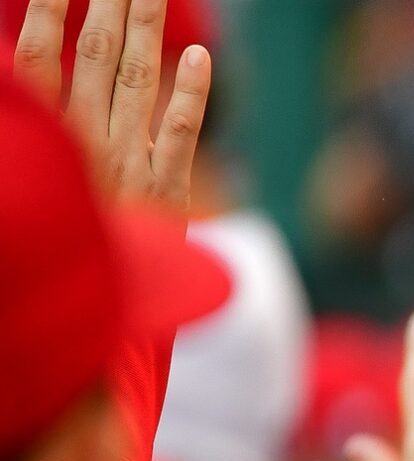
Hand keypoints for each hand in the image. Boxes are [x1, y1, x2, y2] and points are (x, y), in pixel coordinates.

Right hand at [12, 0, 211, 216]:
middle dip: (108, 4)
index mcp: (49, 135)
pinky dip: (190, 94)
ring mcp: (130, 164)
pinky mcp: (167, 190)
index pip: (40, 57)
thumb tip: (35, 61)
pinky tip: (198, 57)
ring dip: (146, 29)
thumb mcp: (50, 171)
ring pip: (138, 81)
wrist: (98, 298)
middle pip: (97, 57)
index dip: (49, 11)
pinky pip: (181, 133)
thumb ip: (48, 118)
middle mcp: (86, 142)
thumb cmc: (67, 229)